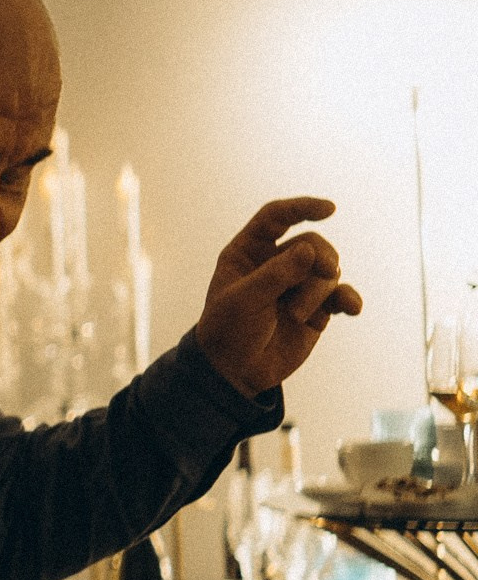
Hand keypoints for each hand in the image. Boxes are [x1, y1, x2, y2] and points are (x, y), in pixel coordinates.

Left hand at [192, 197, 363, 399]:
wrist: (236, 371)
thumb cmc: (228, 332)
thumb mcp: (243, 301)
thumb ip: (275, 275)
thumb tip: (309, 249)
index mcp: (248, 252)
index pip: (276, 217)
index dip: (302, 208)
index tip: (329, 210)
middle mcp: (275, 263)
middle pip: (313, 244)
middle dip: (317, 263)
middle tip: (314, 283)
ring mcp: (297, 285)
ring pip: (328, 270)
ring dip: (319, 293)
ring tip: (298, 317)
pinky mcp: (316, 308)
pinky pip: (341, 295)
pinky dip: (348, 300)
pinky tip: (351, 309)